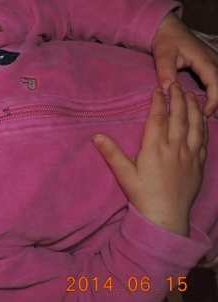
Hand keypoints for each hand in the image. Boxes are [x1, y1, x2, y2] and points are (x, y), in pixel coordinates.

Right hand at [91, 82, 207, 235]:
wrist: (167, 217)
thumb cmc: (143, 195)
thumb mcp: (124, 174)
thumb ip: (111, 153)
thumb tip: (96, 136)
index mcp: (155, 148)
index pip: (158, 118)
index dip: (158, 102)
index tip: (157, 89)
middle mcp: (175, 148)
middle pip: (179, 117)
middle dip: (178, 98)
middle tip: (175, 84)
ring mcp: (190, 156)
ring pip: (195, 126)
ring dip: (193, 108)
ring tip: (190, 95)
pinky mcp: (199, 164)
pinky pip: (204, 140)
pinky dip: (204, 125)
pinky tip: (203, 118)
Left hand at [152, 13, 217, 117]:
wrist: (168, 28)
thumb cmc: (166, 41)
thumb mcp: (163, 54)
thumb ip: (166, 70)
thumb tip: (167, 88)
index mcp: (203, 59)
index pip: (215, 81)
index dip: (214, 98)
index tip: (207, 111)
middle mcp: (213, 59)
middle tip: (213, 117)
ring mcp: (214, 61)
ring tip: (216, 113)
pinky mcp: (211, 63)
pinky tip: (214, 102)